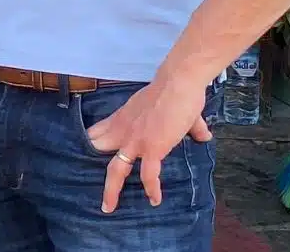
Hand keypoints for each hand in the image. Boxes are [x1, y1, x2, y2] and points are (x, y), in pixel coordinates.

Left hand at [86, 75, 212, 212]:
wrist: (178, 83)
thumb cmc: (176, 92)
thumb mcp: (172, 110)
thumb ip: (187, 126)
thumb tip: (204, 135)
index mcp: (122, 118)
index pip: (97, 132)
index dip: (90, 143)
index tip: (85, 154)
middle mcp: (123, 130)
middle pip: (97, 149)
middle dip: (89, 164)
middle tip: (85, 175)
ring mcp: (135, 140)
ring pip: (115, 170)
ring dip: (111, 190)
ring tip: (108, 207)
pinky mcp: (152, 148)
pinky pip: (148, 175)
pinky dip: (151, 188)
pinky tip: (154, 200)